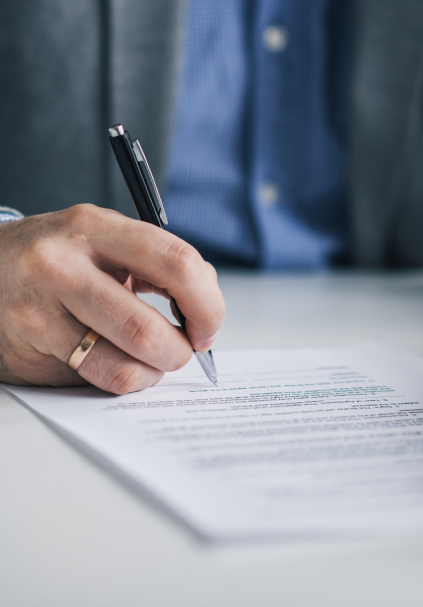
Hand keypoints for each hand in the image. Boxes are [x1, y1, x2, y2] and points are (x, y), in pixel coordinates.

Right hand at [0, 204, 224, 393]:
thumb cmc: (58, 257)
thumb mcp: (105, 239)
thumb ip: (159, 264)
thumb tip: (205, 308)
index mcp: (97, 228)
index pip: (177, 264)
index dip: (207, 303)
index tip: (208, 324)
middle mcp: (63, 265)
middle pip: (148, 327)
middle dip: (181, 350)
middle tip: (184, 348)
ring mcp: (40, 310)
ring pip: (126, 362)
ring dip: (155, 370)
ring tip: (153, 358)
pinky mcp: (29, 348)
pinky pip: (99, 378)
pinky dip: (128, 379)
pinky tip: (123, 363)